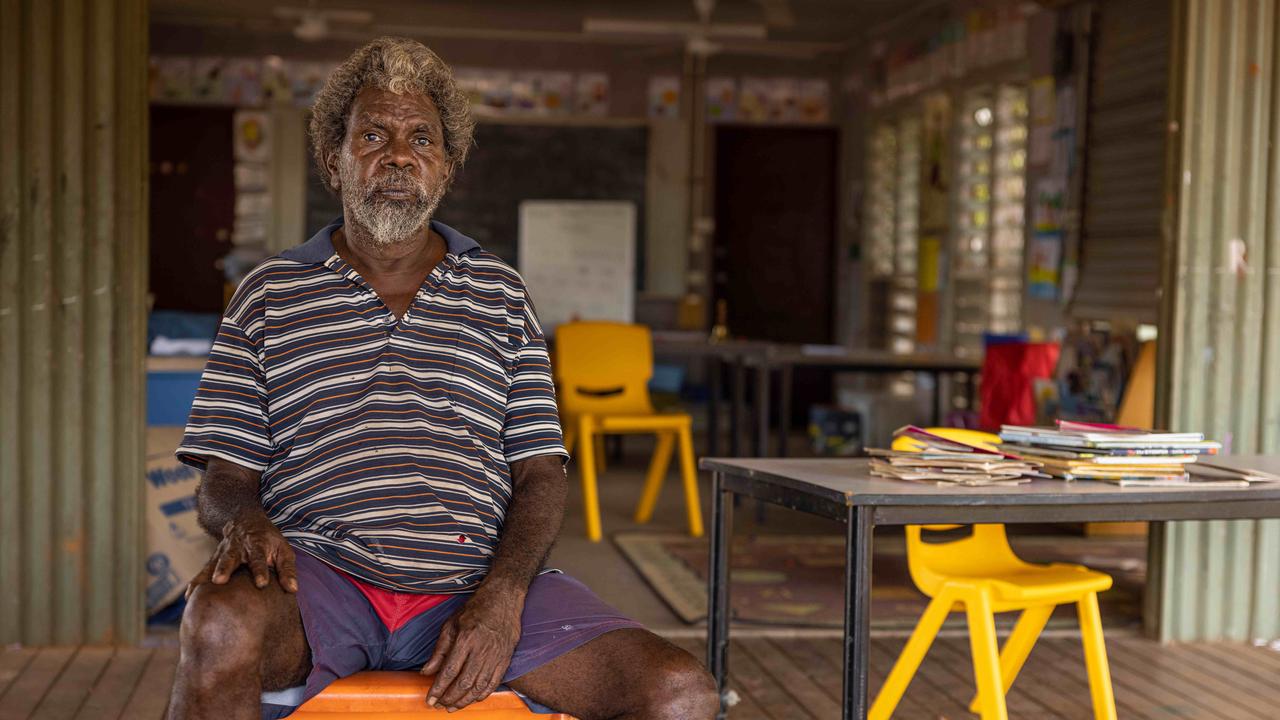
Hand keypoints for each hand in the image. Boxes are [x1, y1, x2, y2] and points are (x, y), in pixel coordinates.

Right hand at [185, 513, 297, 597]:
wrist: (245, 520)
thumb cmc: (268, 540)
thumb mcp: (283, 549)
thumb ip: (287, 570)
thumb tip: (293, 590)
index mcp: (256, 544)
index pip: (258, 558)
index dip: (260, 570)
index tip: (262, 584)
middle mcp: (237, 548)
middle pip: (230, 558)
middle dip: (225, 569)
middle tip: (220, 581)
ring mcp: (223, 553)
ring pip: (213, 564)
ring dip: (207, 576)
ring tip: (199, 592)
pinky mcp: (213, 559)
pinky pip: (203, 571)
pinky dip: (196, 583)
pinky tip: (189, 597)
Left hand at [422, 586, 524, 710]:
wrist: (503, 600)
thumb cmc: (475, 610)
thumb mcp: (451, 625)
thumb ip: (439, 650)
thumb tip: (426, 672)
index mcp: (466, 639)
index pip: (449, 671)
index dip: (438, 689)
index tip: (430, 700)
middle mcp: (482, 650)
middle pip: (464, 683)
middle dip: (449, 698)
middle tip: (440, 705)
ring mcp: (496, 656)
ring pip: (479, 687)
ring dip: (464, 701)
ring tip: (453, 707)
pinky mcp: (505, 659)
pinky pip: (494, 683)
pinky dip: (482, 695)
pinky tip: (472, 699)